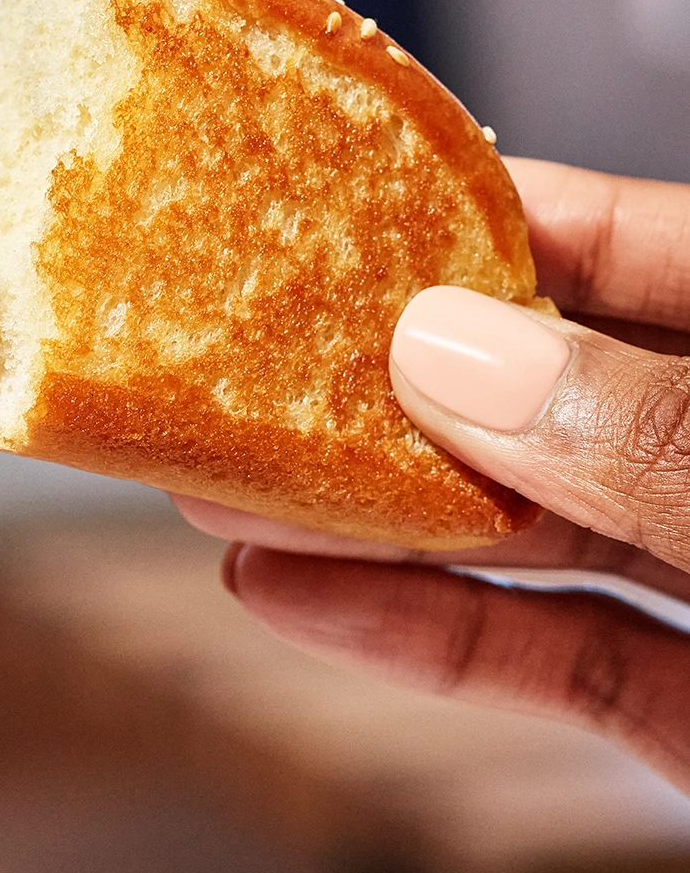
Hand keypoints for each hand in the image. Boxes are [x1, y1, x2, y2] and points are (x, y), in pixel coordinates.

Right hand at [176, 158, 689, 792]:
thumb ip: (655, 439)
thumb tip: (462, 354)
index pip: (642, 246)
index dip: (492, 223)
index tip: (342, 212)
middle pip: (558, 396)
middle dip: (390, 388)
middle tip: (238, 371)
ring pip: (538, 532)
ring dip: (375, 518)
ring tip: (226, 491)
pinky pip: (560, 660)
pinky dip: (436, 638)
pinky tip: (309, 601)